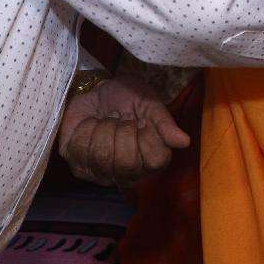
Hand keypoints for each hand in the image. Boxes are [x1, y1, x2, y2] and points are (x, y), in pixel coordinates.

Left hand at [57, 74, 191, 186]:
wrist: (95, 90)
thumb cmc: (126, 98)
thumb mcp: (149, 103)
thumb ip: (164, 123)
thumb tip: (184, 142)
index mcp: (151, 159)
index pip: (155, 161)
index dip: (147, 137)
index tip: (142, 120)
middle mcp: (128, 173)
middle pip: (127, 163)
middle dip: (122, 130)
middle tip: (122, 117)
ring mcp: (102, 174)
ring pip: (102, 157)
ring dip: (103, 127)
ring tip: (106, 120)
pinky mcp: (79, 166)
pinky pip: (80, 150)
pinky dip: (85, 128)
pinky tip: (90, 125)